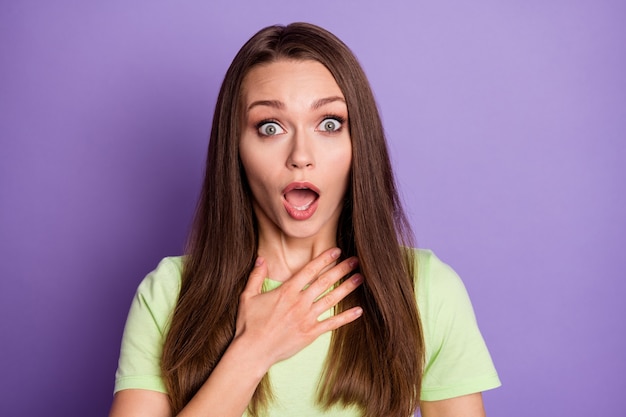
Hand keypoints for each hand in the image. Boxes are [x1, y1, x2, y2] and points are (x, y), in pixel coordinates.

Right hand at [234, 248, 362, 367]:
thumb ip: (256, 276)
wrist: (253, 351)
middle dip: (341, 269)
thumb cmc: (248, 325)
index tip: (337, 251)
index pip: (309, 270)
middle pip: (325, 281)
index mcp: (286, 291)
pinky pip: (332, 324)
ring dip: (347, 288)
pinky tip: (359, 311)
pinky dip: (346, 317)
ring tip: (360, 278)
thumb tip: (261, 259)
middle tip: (355, 260)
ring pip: (331, 299)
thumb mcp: (248, 297)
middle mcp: (300, 302)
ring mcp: (307, 318)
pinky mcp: (310, 333)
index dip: (324, 259)